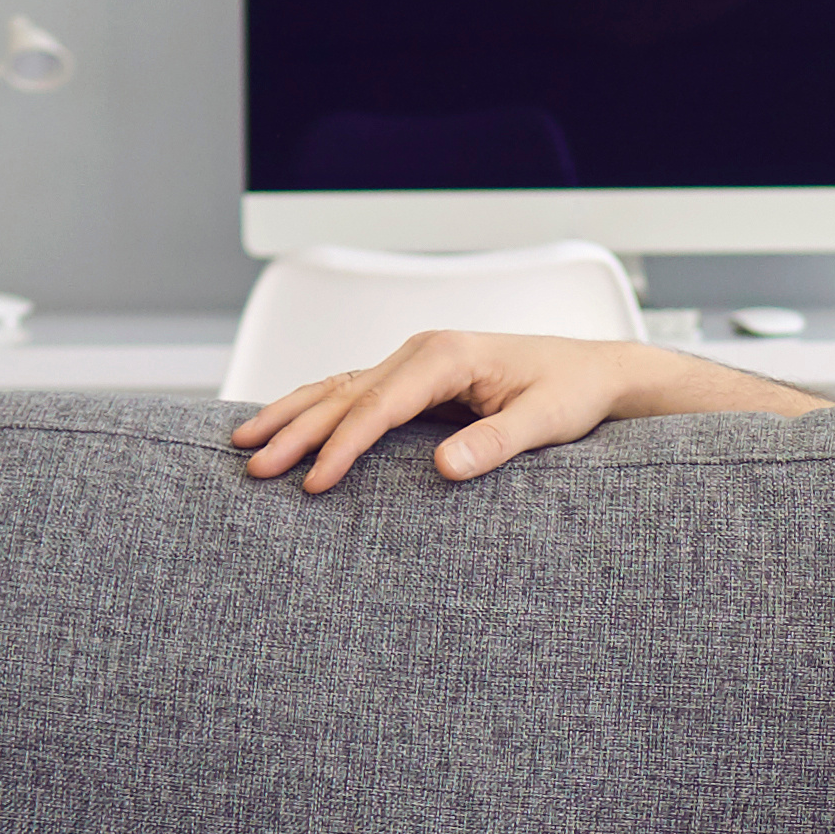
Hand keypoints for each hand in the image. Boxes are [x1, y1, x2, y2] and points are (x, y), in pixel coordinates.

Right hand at [231, 327, 763, 493]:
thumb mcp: (546, 422)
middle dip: (296, 431)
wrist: (592, 371)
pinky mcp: (414, 378)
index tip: (315, 482)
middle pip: (344, 393)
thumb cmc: (572, 392)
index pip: (380, 406)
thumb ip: (496, 443)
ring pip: (337, 387)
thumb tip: (445, 469)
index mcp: (446, 356)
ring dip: (290, 415)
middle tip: (254, 467)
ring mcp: (413, 361)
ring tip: (242, 442)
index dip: (343, 446)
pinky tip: (283, 426)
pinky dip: (314, 409)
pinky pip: (352, 392)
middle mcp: (421, 351)